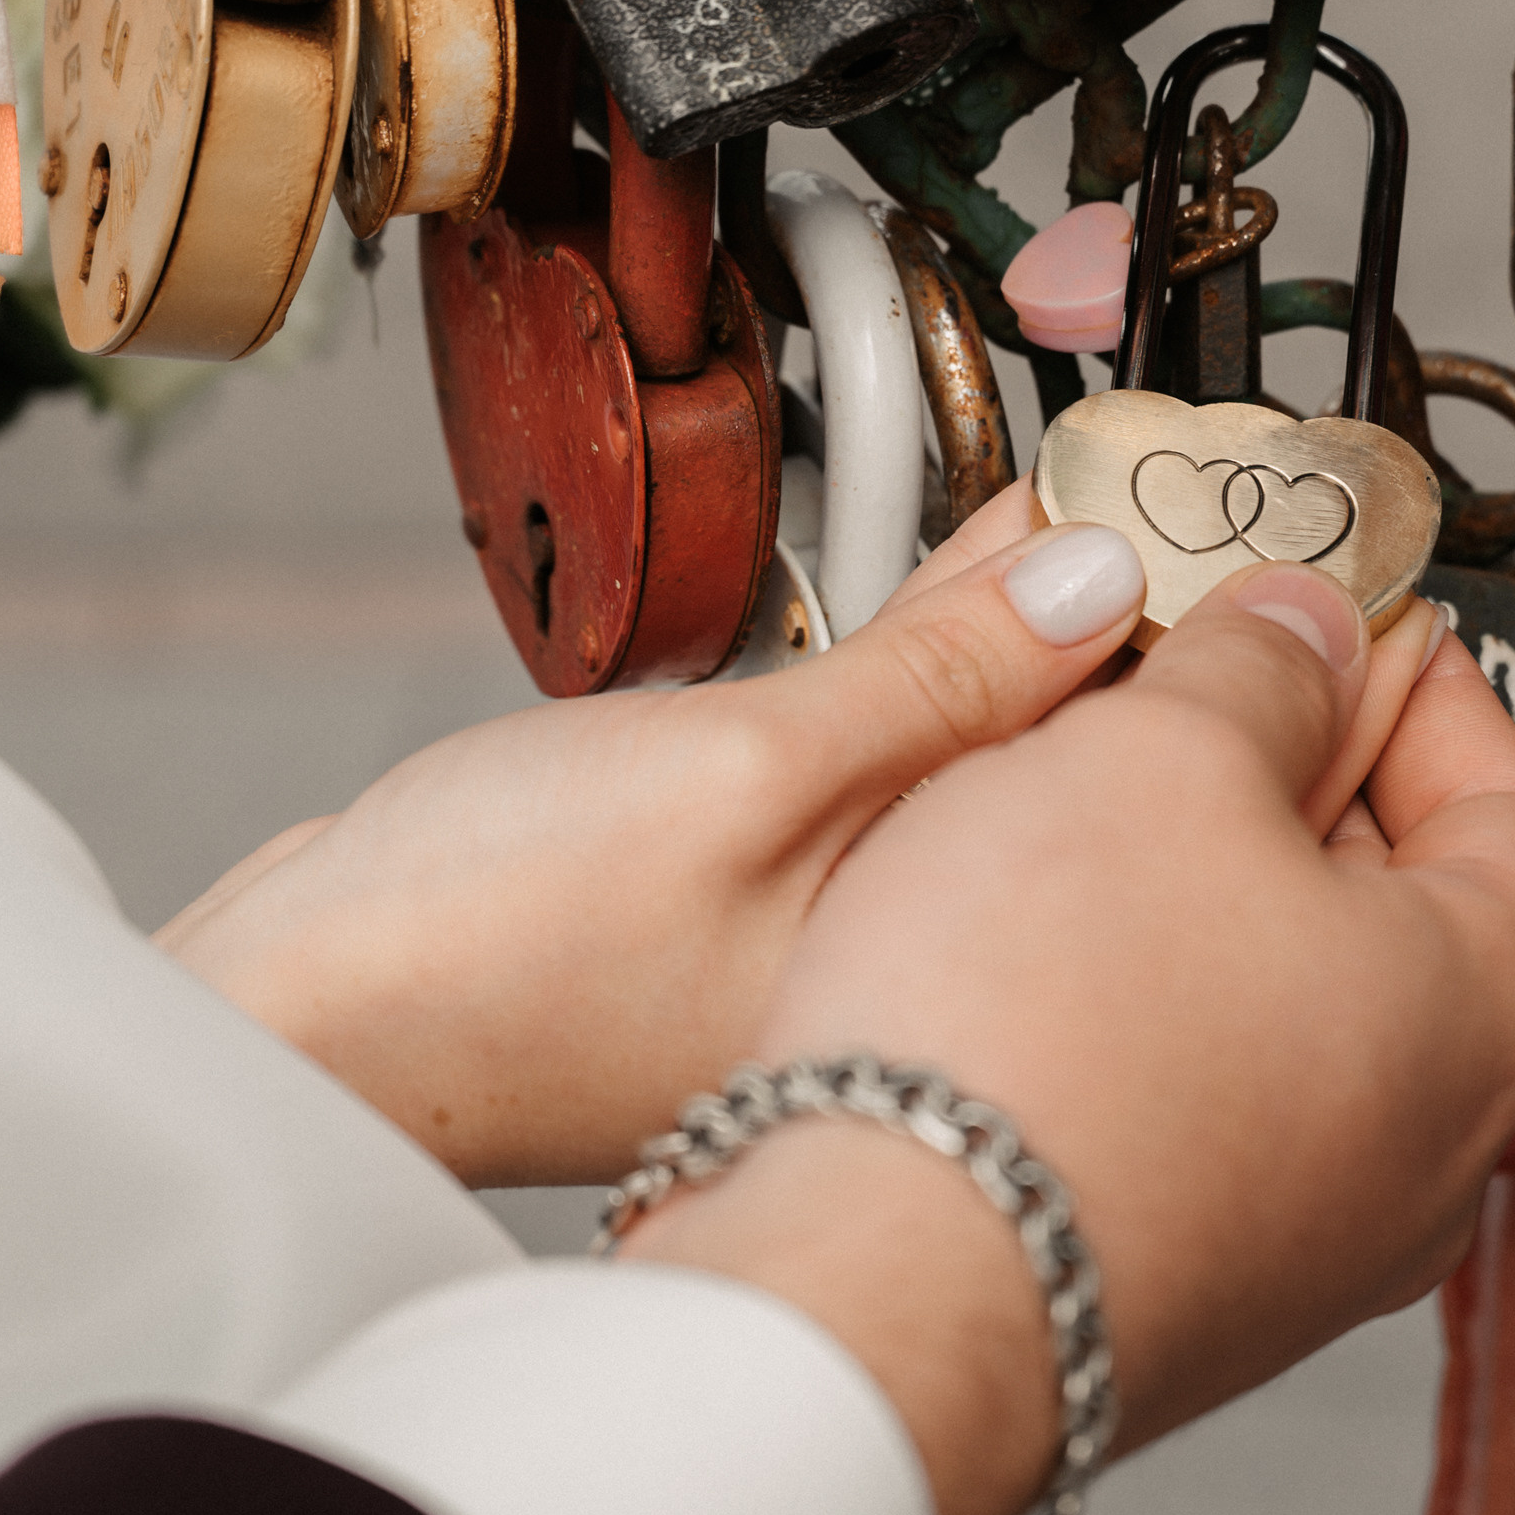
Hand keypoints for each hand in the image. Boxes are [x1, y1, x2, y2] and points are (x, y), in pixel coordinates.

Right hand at [159, 487, 1177, 1189]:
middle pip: (1085, 801)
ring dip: (1016, 664)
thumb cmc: (494, 950)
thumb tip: (1099, 584)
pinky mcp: (762, 960)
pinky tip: (930, 618)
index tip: (1206, 509)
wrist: (307, 1030)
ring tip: (1056, 518)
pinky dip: (910, 712)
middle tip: (1145, 484)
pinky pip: (884, 809)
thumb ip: (940, 677)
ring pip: (984, 795)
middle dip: (1119, 644)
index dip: (1191, 645)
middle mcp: (931, 1012)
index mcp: (968, 994)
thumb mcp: (749, 769)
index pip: (1145, 804)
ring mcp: (846, 994)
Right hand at [633, 564, 1514, 1514]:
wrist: (880, 1292)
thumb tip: (1301, 630)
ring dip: (1200, 895)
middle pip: (1404, 917)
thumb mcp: (1161, 754)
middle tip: (1199, 687)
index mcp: (1482, 1017)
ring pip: (1284, 1016)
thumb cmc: (1037, 1051)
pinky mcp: (1170, 1285)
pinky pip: (1189, 1109)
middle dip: (1298, 781)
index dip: (1434, 689)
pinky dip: (1135, 1011)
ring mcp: (1297, 1244)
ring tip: (1085, 803)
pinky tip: (1023, 951)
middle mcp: (1420, 1158)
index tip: (1347, 623)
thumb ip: (1258, 665)